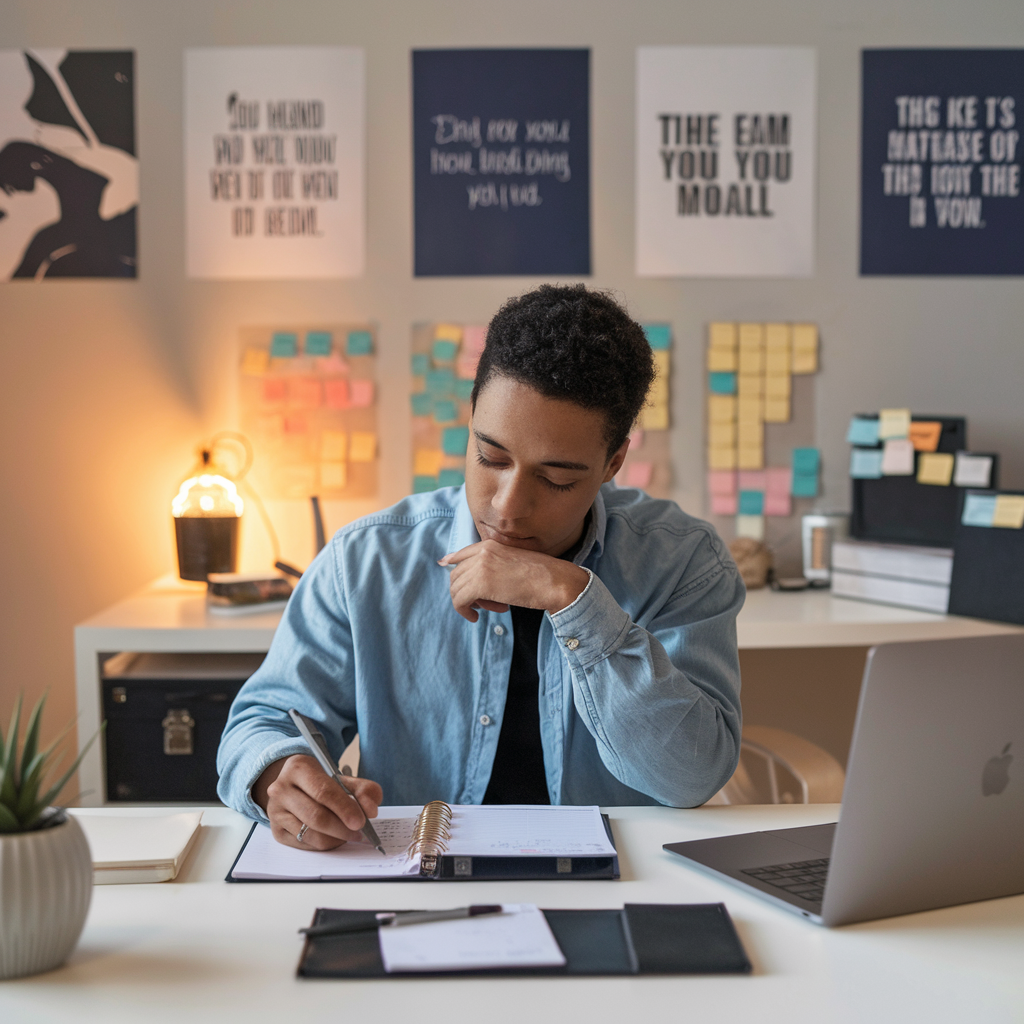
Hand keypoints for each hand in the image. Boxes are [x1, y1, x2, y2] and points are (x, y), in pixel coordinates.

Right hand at [252, 754, 382, 850]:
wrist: (293, 786)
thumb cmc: (322, 782)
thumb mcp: (342, 778)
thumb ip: (363, 790)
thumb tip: (371, 810)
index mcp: (298, 768)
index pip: (323, 791)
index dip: (344, 808)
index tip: (361, 821)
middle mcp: (281, 788)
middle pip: (316, 816)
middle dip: (342, 828)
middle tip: (360, 833)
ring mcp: (276, 811)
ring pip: (310, 834)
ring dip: (335, 839)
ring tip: (349, 835)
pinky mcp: (276, 831)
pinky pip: (304, 844)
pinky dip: (324, 844)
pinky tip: (334, 837)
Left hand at [439, 540, 589, 622]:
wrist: (554, 581)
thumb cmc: (541, 576)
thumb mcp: (514, 562)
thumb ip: (495, 565)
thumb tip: (480, 580)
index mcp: (490, 545)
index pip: (461, 553)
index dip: (451, 562)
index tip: (444, 565)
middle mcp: (481, 552)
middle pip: (456, 575)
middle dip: (466, 592)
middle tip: (485, 604)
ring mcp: (480, 567)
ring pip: (456, 589)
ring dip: (469, 603)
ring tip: (491, 608)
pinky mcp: (480, 585)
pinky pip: (459, 601)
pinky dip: (464, 612)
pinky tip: (476, 618)